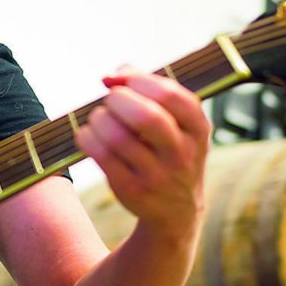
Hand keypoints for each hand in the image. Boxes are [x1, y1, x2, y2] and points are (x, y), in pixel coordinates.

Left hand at [74, 65, 211, 237]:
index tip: (124, 81)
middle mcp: (182, 154)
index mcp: (198, 130)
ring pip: (118, 137)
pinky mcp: (132, 190)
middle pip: (147, 117)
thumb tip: (111, 75)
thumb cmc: (169, 151)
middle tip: (111, 99)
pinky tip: (88, 134)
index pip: (172, 96)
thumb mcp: (178, 124)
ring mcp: (157, 176)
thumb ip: (150, 90)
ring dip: (99, 118)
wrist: (176, 211)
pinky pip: (102, 156)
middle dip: (119, 99)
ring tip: (99, 117)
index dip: (140, 80)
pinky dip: (87, 137)